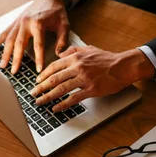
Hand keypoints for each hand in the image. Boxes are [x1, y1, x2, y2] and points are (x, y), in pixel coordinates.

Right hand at [0, 0, 69, 73]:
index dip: (38, 58)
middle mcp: (26, 23)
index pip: (38, 45)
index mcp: (39, 24)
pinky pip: (5, 33)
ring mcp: (19, 22)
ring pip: (9, 39)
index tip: (38, 70)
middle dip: (16, 59)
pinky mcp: (15, 21)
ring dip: (5, 53)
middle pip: (19, 44)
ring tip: (2, 65)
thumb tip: (59, 55)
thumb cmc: (57, 12)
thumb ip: (62, 39)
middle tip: (14, 72)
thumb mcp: (64, 24)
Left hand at [30, 46, 154, 111]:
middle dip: (41, 87)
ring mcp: (84, 79)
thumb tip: (60, 53)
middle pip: (54, 78)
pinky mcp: (91, 89)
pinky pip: (74, 98)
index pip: (54, 66)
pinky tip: (56, 108)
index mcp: (76, 57)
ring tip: (40, 102)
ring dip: (48, 97)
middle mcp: (78, 67)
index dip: (43, 75)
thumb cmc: (107, 58)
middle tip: (33, 94)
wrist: (123, 66)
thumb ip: (73, 49)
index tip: (37, 81)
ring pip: (61, 89)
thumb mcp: (89, 48)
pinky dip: (63, 104)